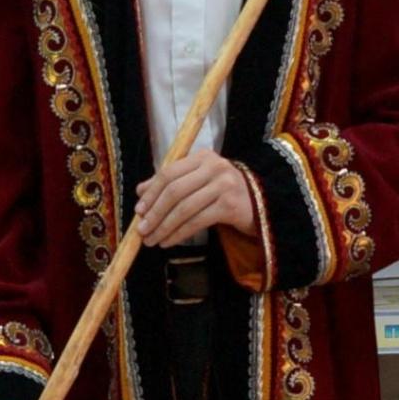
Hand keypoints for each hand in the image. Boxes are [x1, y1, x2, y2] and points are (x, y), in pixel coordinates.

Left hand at [135, 152, 254, 247]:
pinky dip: (179, 234)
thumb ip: (171, 183)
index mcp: (202, 157)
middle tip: (142, 230)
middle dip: (155, 213)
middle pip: (175, 190)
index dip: (151, 193)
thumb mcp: (197, 182)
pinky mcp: (230, 206)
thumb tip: (141, 191)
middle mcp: (214, 167)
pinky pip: (197, 221)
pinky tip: (168, 242)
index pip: (169, 173)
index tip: (139, 210)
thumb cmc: (223, 192)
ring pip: (184, 208)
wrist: (259, 204)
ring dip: (164, 227)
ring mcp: (224, 186)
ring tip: (152, 240)